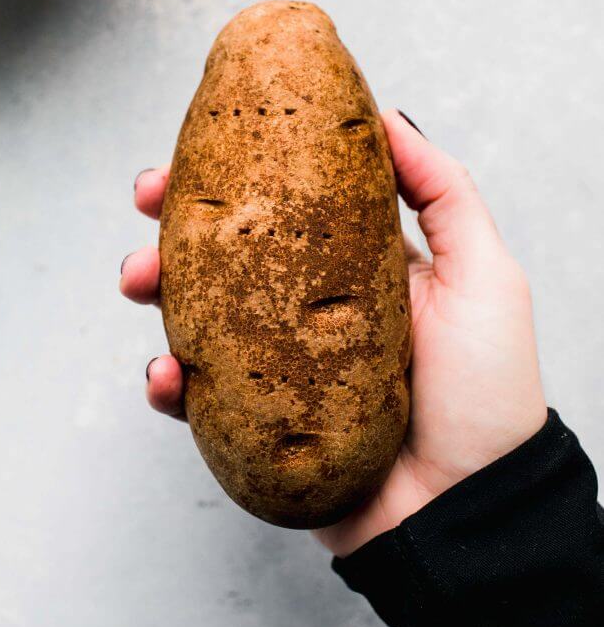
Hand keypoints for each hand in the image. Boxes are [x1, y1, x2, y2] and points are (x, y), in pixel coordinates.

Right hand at [120, 110, 546, 556]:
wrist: (469, 510)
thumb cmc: (487, 393)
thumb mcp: (483, 274)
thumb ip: (442, 192)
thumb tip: (387, 117)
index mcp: (353, 269)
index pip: (286, 207)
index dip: (242, 174)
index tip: (204, 144)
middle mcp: (306, 313)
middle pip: (227, 256)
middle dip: (179, 221)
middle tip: (148, 200)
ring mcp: (277, 370)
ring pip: (197, 317)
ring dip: (157, 290)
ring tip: (140, 280)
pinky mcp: (253, 425)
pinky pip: (196, 397)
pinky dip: (168, 381)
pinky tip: (167, 374)